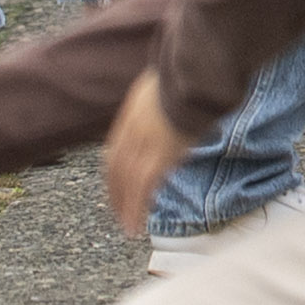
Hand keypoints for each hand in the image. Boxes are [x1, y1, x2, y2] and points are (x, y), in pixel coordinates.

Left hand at [102, 69, 192, 238]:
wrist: (191, 76)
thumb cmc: (186, 77)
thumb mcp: (164, 86)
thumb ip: (162, 102)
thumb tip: (172, 106)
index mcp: (131, 116)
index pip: (114, 151)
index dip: (113, 173)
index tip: (115, 187)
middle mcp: (131, 133)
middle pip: (116, 170)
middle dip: (115, 194)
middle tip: (118, 212)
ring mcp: (144, 145)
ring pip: (127, 184)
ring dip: (125, 208)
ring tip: (128, 228)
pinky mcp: (159, 157)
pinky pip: (142, 190)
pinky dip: (136, 210)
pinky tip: (136, 226)